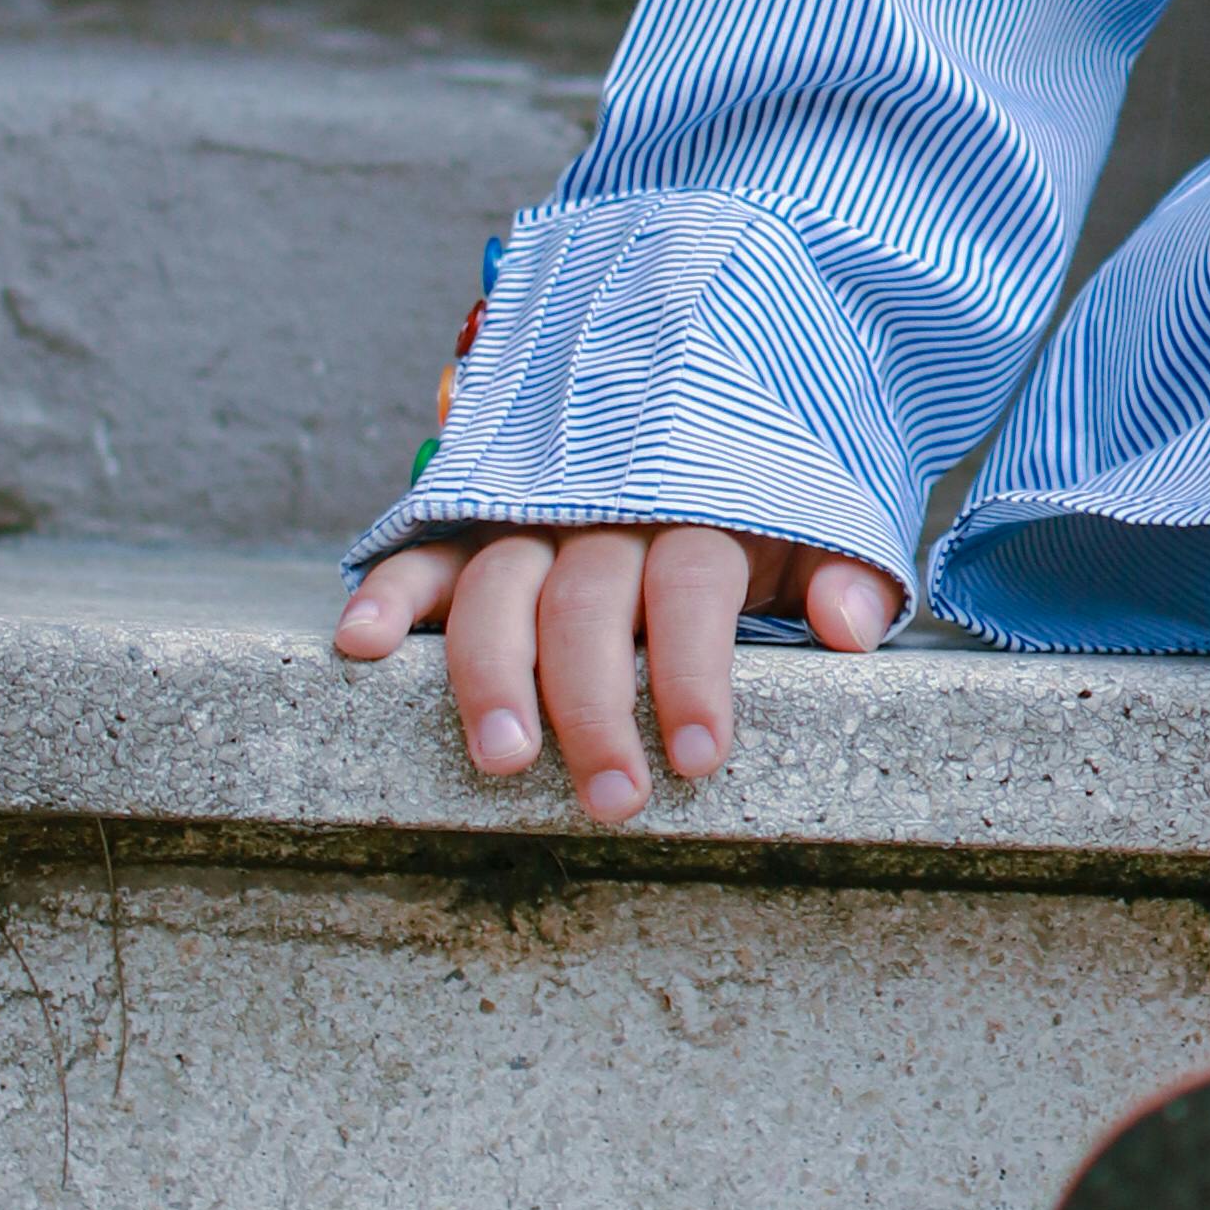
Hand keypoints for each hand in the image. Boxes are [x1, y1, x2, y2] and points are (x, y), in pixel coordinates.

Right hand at [334, 525, 906, 816]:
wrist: (703, 409)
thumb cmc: (758, 512)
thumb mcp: (816, 531)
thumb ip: (837, 574)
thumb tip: (851, 628)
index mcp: (698, 514)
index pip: (690, 590)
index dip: (694, 674)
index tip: (700, 761)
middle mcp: (607, 513)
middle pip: (589, 605)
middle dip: (597, 708)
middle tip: (613, 800)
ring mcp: (531, 518)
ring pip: (500, 588)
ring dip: (492, 672)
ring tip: (502, 759)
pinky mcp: (473, 528)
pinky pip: (423, 553)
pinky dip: (387, 591)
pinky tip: (357, 645)